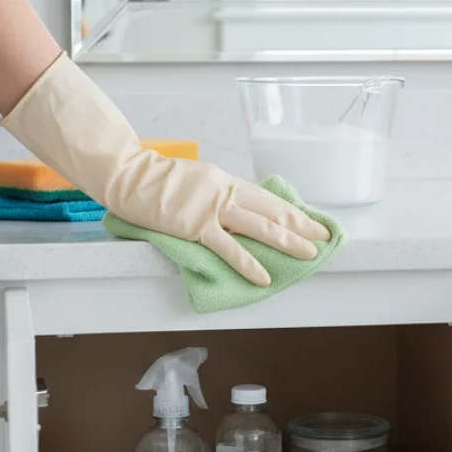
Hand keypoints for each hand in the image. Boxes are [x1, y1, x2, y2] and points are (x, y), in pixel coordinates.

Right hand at [0, 53, 329, 286]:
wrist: (126, 173)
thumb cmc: (156, 180)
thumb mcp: (196, 181)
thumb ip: (217, 195)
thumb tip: (237, 212)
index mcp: (226, 181)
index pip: (268, 199)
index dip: (294, 212)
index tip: (314, 222)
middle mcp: (226, 192)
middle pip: (272, 211)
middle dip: (302, 225)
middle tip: (325, 238)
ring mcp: (212, 208)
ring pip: (259, 226)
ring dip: (288, 241)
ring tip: (309, 255)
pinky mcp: (195, 225)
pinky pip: (228, 248)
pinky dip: (248, 264)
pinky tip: (264, 277)